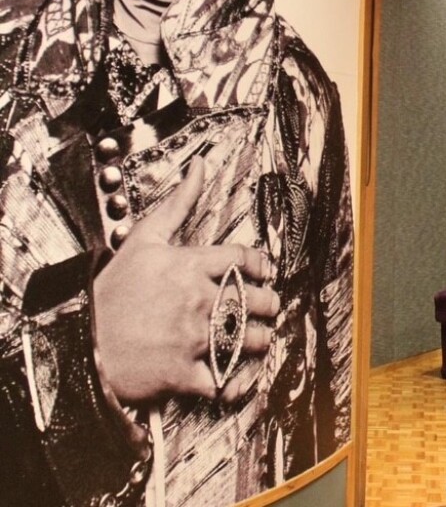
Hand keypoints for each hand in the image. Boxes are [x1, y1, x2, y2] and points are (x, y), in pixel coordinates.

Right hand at [93, 157, 278, 404]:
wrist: (76, 340)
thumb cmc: (111, 290)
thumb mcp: (144, 238)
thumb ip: (179, 201)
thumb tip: (202, 165)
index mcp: (191, 265)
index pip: (245, 259)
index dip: (261, 267)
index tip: (262, 274)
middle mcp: (197, 300)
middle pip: (257, 301)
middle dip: (267, 306)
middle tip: (265, 309)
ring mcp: (191, 338)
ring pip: (250, 341)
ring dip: (259, 341)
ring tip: (255, 340)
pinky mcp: (182, 374)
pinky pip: (224, 381)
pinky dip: (234, 382)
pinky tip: (234, 375)